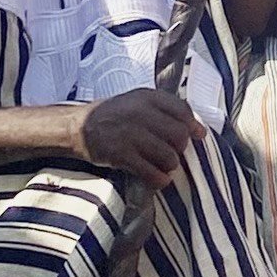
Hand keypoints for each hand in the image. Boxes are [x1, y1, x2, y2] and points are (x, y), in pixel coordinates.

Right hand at [75, 87, 199, 187]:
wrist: (78, 126)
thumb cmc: (113, 114)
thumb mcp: (137, 101)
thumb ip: (164, 109)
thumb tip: (197, 128)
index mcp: (147, 97)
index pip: (182, 110)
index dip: (193, 125)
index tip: (197, 135)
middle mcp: (140, 113)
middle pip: (179, 135)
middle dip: (180, 148)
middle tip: (173, 152)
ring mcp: (131, 134)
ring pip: (168, 156)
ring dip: (170, 165)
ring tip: (163, 166)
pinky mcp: (121, 155)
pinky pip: (151, 172)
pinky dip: (159, 179)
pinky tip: (157, 179)